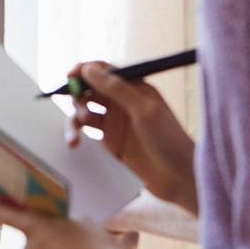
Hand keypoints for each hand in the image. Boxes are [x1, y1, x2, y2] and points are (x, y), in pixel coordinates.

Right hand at [68, 62, 197, 213]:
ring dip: (75, 117)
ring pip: (84, 111)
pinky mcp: (110, 143)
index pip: (104, 71)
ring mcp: (115, 123)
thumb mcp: (144, 110)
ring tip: (75, 135)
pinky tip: (74, 143)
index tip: (69, 76)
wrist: (180, 179)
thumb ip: (116, 89)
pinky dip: (76, 134)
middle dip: (78, 96)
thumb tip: (90, 69)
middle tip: (80, 111)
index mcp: (134, 88)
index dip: (85, 70)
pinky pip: (86, 133)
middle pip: (90, 89)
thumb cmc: (169, 141)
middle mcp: (122, 102)